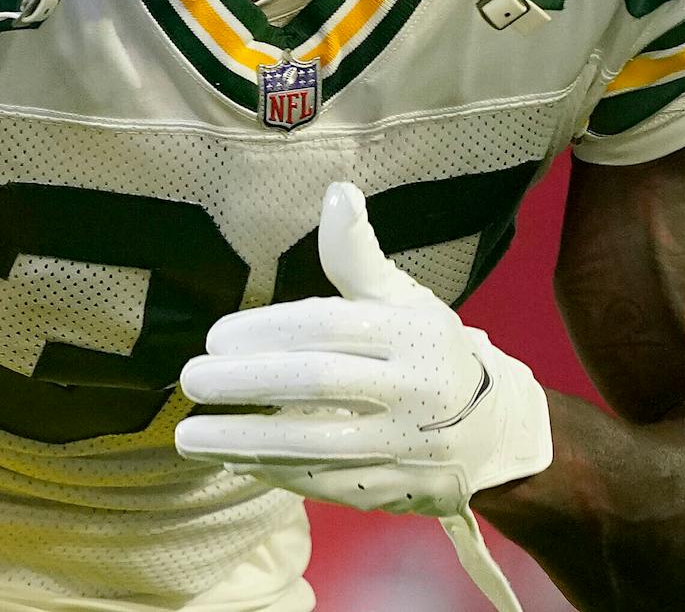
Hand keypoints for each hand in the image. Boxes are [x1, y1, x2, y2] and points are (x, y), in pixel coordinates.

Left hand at [175, 182, 551, 517]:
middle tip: (191, 379)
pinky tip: (231, 461)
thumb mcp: (402, 297)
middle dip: (248, 382)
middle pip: (320, 383)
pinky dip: (275, 474)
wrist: (495, 431)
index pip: (330, 326)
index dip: (269, 330)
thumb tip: (337, 192)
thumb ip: (357, 256)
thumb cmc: (429, 349)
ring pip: (317, 444)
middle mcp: (413, 389)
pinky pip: (326, 484)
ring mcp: (406, 446)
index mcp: (411, 332)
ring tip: (189, 435)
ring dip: (246, 442)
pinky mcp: (396, 490)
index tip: (216, 337)